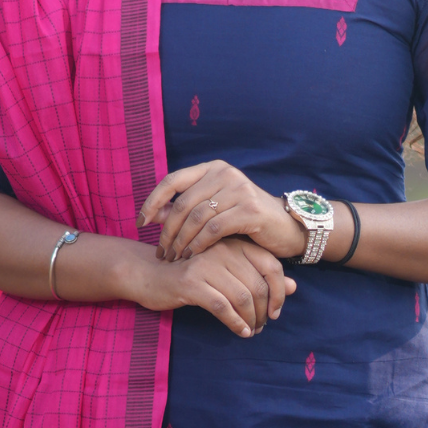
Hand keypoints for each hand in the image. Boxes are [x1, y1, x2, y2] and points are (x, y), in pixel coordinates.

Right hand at [132, 234, 295, 338]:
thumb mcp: (227, 271)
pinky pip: (222, 307)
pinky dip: (235, 322)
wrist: (148, 274)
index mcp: (234, 243)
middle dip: (264, 311)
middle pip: (258, 284)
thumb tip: (294, 287)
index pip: (271, 265)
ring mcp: (206, 264)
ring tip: (251, 330)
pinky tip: (240, 331)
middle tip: (262, 325)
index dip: (279, 292)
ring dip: (251, 319)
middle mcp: (223, 249)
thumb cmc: (191, 273)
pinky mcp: (191, 282)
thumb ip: (259, 276)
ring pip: (242, 296)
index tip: (276, 311)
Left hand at [141, 159, 300, 262]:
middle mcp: (224, 174)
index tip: (141, 223)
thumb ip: (189, 207)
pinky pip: (214, 229)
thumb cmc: (246, 219)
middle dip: (167, 231)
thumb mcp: (215, 208)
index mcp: (213, 169)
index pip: (172, 180)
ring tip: (174, 258)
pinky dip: (199, 244)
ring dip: (181, 241)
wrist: (287, 227)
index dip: (152, 201)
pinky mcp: (249, 209)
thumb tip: (156, 214)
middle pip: (182, 203)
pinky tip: (192, 256)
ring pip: (196, 217)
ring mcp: (238, 189)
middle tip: (161, 252)